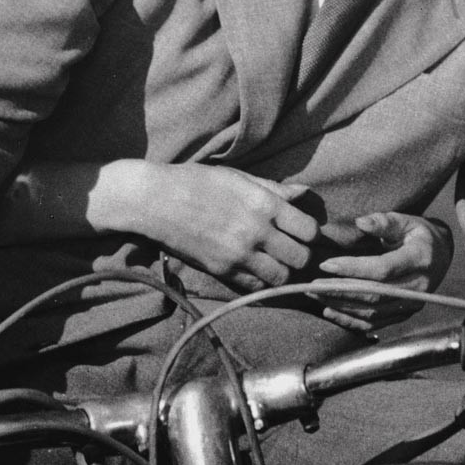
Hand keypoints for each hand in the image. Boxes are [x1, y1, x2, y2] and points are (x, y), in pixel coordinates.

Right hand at [106, 163, 317, 293]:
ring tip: (276, 263)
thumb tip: (304, 193)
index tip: (302, 231)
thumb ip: (273, 189)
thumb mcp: (238, 177)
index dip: (310, 233)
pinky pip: (255, 287)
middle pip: (301, 258)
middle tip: (292, 250)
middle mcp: (256, 232)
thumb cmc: (196, 182)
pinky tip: (257, 271)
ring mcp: (238, 255)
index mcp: (263, 204)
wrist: (154, 201)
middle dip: (301, 255)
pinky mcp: (221, 271)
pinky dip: (262, 283)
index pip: (309, 230)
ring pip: (281, 278)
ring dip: (284, 272)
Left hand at [312, 212, 453, 330]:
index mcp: (419, 259)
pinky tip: (330, 312)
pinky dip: (350, 321)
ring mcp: (411, 305)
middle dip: (340, 291)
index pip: (383, 269)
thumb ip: (383, 221)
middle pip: (374, 295)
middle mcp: (418, 287)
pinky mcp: (403, 316)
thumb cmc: (418, 235)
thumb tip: (360, 222)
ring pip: (372, 312)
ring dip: (340, 306)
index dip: (353, 269)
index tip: (326, 265)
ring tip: (316, 296)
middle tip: (313, 286)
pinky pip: (374, 324)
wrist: (441, 256)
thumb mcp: (406, 221)